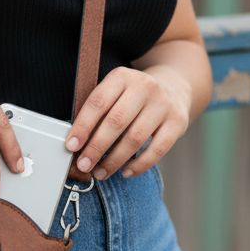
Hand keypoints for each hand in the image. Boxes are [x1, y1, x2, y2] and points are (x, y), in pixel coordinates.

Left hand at [64, 65, 190, 179]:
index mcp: (122, 77)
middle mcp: (144, 87)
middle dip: (96, 147)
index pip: (98, 102)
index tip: (71, 146)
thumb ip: (98, 111)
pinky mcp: (178, 122)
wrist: (173, 87)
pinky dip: (139, 165)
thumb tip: (77, 143)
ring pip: (135, 138)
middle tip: (84, 165)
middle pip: (116, 122)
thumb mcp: (115, 91)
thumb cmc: (133, 96)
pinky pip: (157, 150)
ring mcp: (163, 105)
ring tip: (100, 173)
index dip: (83, 126)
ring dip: (114, 160)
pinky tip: (125, 172)